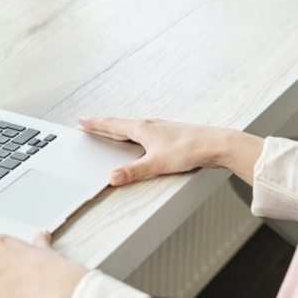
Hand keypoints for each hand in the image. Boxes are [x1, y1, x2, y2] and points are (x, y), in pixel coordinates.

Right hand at [78, 117, 257, 185]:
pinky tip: (139, 140)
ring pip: (132, 128)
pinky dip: (133, 134)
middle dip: (103, 124)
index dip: (95, 124)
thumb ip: (134, 172)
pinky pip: (144, 133)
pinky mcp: (169, 136)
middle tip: (89, 122)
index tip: (81, 120)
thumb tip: (112, 177)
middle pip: (120, 124)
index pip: (112, 125)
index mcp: (142, 129)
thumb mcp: (157, 164)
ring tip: (109, 130)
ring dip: (118, 128)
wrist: (215, 144)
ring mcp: (160, 129)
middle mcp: (150, 125)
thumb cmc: (189, 149)